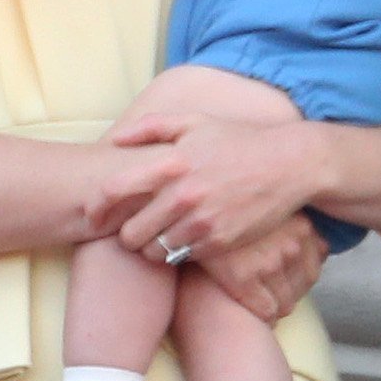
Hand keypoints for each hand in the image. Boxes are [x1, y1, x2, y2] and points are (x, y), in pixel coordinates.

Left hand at [109, 111, 318, 257]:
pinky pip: (182, 258)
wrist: (288, 165)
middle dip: (126, 235)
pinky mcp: (220, 242)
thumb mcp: (194, 122)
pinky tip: (183, 240)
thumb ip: (150, 127)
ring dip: (150, 248)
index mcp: (170, 162)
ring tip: (156, 238)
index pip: (113, 190)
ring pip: (154, 251)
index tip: (92, 216)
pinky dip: (177, 253)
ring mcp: (202, 221)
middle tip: (131, 231)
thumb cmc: (236, 140)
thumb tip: (115, 139)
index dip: (95, 207)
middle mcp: (182, 194)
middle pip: (130, 232)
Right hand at [190, 216, 325, 323]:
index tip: (281, 274)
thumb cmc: (225, 212)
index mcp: (300, 223)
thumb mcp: (267, 206)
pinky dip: (260, 314)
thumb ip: (296, 222)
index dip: (299, 273)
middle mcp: (290, 241)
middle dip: (287, 289)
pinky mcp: (245, 277)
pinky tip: (247, 304)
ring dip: (274, 303)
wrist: (181, 215)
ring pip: (287, 302)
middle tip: (266, 285)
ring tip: (256, 295)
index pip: (317, 263)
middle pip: (304, 285)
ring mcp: (269, 260)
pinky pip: (267, 311)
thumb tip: (325, 245)